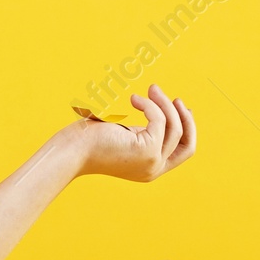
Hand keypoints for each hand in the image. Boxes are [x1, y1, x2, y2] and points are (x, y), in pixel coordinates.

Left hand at [72, 84, 196, 181]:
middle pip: (188, 144)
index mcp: (149, 168)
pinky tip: (134, 99)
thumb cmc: (90, 139)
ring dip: (164, 103)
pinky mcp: (147, 150)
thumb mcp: (126, 135)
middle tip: (174, 98)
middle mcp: (154, 169)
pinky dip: (150, 105)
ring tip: (151, 89)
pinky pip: (160, 120)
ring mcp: (152, 162)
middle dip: (186, 119)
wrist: (71, 150)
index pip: (182, 151)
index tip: (178, 106)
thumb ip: (146, 131)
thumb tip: (168, 111)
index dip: (187, 128)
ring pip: (175, 127)